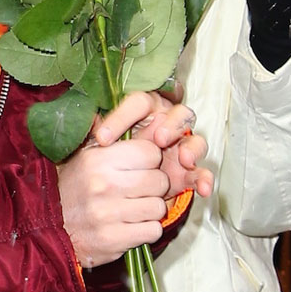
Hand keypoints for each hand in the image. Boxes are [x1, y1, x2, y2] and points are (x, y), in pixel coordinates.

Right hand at [56, 130, 170, 268]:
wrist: (48, 229)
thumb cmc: (74, 189)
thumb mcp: (88, 156)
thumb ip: (117, 139)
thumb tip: (155, 123)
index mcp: (98, 159)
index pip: (150, 152)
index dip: (150, 160)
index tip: (141, 167)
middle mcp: (104, 184)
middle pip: (160, 180)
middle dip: (154, 187)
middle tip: (139, 191)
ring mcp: (108, 214)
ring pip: (159, 207)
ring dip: (150, 210)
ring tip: (133, 209)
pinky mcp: (113, 239)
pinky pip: (153, 231)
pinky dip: (147, 230)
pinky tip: (131, 226)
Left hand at [95, 91, 213, 200]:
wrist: (127, 187)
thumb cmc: (116, 158)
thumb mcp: (103, 145)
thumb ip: (97, 133)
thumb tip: (85, 121)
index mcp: (145, 112)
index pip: (138, 103)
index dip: (122, 117)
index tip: (103, 138)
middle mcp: (168, 125)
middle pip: (179, 114)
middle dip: (171, 125)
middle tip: (159, 139)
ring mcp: (182, 147)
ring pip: (195, 139)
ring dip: (192, 148)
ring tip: (184, 159)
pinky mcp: (190, 171)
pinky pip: (202, 172)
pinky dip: (204, 179)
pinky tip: (202, 188)